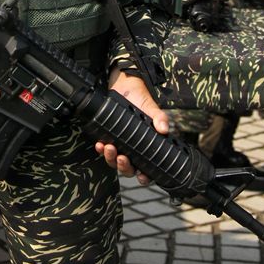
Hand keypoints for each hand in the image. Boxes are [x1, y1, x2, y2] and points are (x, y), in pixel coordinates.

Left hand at [95, 69, 168, 183]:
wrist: (126, 86)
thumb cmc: (141, 100)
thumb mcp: (152, 109)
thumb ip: (160, 118)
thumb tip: (164, 129)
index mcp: (145, 147)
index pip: (146, 168)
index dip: (144, 176)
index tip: (142, 176)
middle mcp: (132, 149)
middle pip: (128, 168)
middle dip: (124, 167)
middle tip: (122, 158)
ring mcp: (120, 144)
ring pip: (114, 161)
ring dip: (111, 158)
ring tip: (109, 148)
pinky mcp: (109, 136)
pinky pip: (103, 149)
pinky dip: (101, 149)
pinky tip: (100, 144)